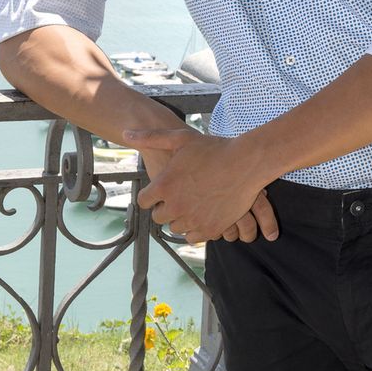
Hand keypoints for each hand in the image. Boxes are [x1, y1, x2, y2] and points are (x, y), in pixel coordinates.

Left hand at [123, 126, 277, 243]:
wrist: (246, 163)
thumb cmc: (214, 148)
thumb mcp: (181, 138)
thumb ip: (151, 138)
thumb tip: (125, 133)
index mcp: (164, 185)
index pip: (144, 202)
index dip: (152, 196)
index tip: (162, 191)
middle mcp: (175, 206)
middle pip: (159, 217)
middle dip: (166, 207)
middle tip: (181, 195)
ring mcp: (192, 219)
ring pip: (176, 227)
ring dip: (181, 218)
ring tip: (194, 202)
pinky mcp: (209, 229)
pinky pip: (192, 237)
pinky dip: (196, 228)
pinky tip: (203, 213)